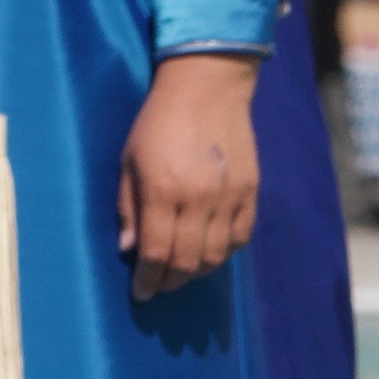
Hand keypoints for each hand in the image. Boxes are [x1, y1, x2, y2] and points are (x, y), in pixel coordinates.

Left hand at [119, 49, 263, 295]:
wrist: (206, 86)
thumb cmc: (158, 121)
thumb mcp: (129, 160)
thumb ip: (129, 207)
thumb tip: (129, 249)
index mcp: (163, 190)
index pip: (156, 253)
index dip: (148, 280)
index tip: (141, 292)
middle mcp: (198, 199)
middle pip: (187, 261)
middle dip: (170, 281)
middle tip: (159, 284)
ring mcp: (228, 196)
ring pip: (217, 256)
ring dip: (197, 272)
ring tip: (182, 271)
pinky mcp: (250, 191)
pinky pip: (241, 237)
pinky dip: (225, 252)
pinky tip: (210, 251)